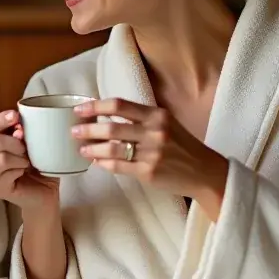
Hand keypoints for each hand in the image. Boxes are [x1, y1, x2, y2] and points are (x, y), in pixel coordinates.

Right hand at [0, 110, 60, 209]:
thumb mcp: (37, 147)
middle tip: (27, 150)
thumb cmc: (43, 170)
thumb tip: (22, 125)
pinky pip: (5, 172)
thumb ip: (29, 135)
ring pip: (1, 157)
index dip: (2, 120)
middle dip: (15, 142)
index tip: (16, 115)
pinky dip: (18, 169)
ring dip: (19, 158)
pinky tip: (24, 173)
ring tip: (28, 164)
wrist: (48, 196)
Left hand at [72, 99, 228, 217]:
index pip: (119, 105)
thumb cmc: (182, 146)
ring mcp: (151, 153)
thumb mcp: (166, 123)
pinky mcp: (148, 172)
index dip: (96, 106)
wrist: (205, 172)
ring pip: (111, 149)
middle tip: (73, 130)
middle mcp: (154, 132)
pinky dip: (103, 163)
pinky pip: (118, 166)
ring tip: (81, 148)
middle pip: (111, 128)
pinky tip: (96, 161)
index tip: (80, 109)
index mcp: (157, 115)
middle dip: (87, 129)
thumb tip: (106, 115)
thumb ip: (141, 118)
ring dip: (91, 148)